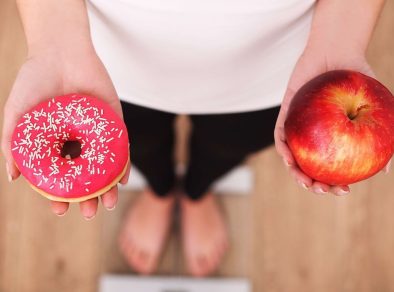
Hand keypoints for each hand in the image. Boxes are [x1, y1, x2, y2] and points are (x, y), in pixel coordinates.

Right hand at [1, 47, 130, 218]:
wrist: (60, 51)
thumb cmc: (34, 81)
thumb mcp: (17, 114)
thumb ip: (13, 144)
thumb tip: (12, 178)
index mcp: (55, 144)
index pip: (60, 176)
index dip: (59, 195)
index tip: (60, 210)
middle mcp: (77, 142)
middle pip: (85, 176)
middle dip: (88, 197)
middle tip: (90, 213)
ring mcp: (96, 133)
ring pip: (104, 166)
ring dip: (108, 187)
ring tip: (108, 203)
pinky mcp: (114, 121)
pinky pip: (121, 147)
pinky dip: (122, 164)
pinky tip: (122, 180)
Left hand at [274, 45, 390, 194]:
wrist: (337, 51)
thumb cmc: (358, 78)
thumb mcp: (376, 107)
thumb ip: (383, 135)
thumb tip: (386, 170)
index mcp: (334, 138)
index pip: (333, 167)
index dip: (336, 183)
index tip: (344, 191)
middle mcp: (315, 136)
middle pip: (310, 167)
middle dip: (314, 184)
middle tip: (323, 190)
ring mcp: (299, 127)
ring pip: (293, 156)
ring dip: (296, 172)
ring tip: (306, 182)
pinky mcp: (285, 114)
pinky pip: (280, 135)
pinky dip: (283, 148)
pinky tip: (289, 158)